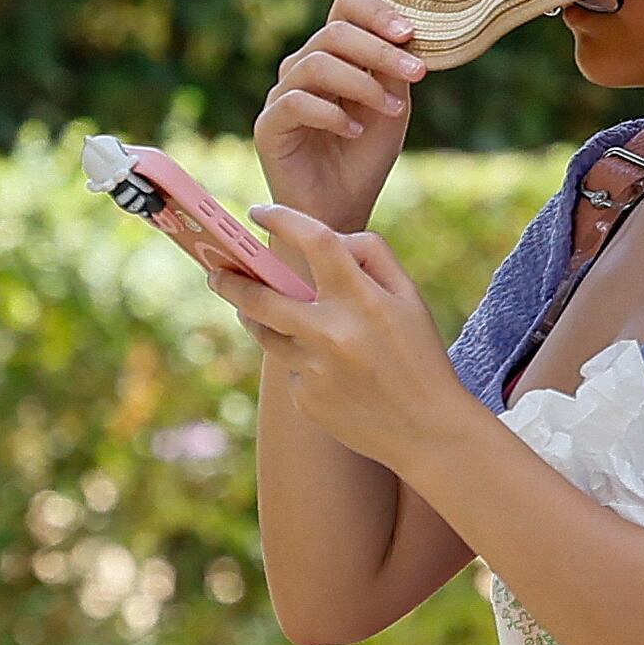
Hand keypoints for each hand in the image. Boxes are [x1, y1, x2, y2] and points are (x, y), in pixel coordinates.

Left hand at [208, 202, 474, 471]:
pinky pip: (290, 370)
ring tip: (249, 311)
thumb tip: (330, 239)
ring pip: (265, 334)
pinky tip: (328, 374)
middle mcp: (333, 333)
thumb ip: (373, 256)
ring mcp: (315, 371)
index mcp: (363, 300)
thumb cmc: (420, 356)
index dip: (281, 219)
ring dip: (253, 318)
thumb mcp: (410, 298)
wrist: (428, 433)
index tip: (258, 212)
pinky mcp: (305, 401)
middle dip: (230, 281)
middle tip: (215, 272)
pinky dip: (301, 362)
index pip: (316, 241)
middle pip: (261, 297)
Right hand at [253, 0, 426, 234]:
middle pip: (334, 33)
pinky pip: (295, 102)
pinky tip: (355, 132)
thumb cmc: (364, 158)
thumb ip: (394, 70)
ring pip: (315, 64)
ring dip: (362, 83)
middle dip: (380, 49)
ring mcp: (281, 95)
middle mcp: (302, 68)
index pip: (345, 7)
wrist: (340, 213)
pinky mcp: (268, 126)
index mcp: (333, 55)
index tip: (409, 32)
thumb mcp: (391, 107)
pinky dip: (332, 114)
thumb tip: (406, 31)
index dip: (375, 11)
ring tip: (392, 109)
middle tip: (415, 71)